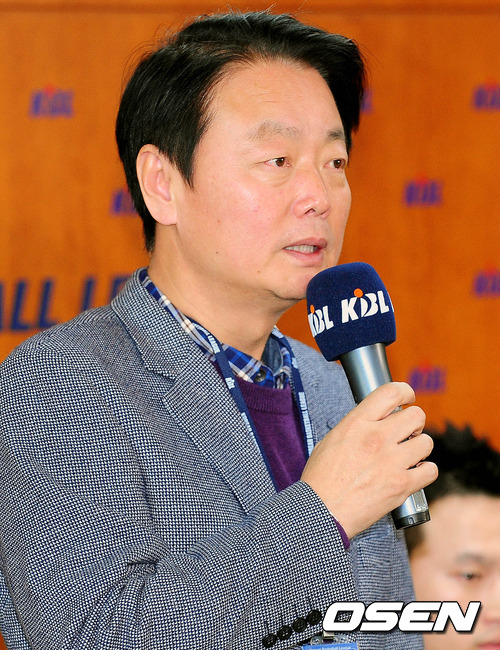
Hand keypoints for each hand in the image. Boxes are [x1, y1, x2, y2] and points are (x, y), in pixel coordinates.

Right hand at [301, 382, 437, 538]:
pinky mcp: (402, 485)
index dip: (405, 392)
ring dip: (420, 447)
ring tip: (409, 455)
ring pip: (426, 442)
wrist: (322, 511)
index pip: (391, 392)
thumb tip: (375, 419)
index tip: (408, 397)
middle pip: (416, 416)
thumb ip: (356, 425)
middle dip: (415, 423)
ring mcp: (392, 462)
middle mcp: (377, 438)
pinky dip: (425, 472)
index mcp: (357, 423)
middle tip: (408, 432)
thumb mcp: (332, 439)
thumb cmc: (321, 478)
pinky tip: (414, 473)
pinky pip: (431, 470)